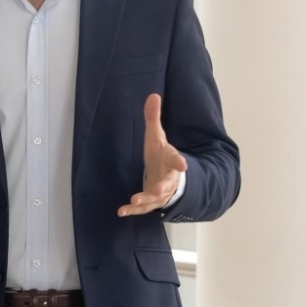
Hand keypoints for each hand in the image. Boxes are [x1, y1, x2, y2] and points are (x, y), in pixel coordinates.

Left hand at [118, 94, 186, 217]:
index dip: (179, 163)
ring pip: (154, 199)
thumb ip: (154, 118)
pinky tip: (121, 211)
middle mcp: (167, 180)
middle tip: (159, 190)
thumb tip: (153, 95)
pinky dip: (132, 211)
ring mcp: (160, 194)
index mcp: (170, 161)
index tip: (183, 166)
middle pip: (167, 184)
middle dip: (163, 187)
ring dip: (145, 200)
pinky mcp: (150, 202)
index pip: (176, 161)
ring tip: (134, 201)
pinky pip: (142, 209)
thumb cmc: (161, 155)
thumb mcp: (156, 136)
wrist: (167, 178)